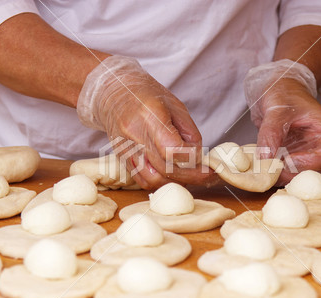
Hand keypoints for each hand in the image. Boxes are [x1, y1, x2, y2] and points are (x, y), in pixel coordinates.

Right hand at [77, 56, 214, 188]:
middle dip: (192, 176)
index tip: (207, 163)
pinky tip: (171, 175)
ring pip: (154, 179)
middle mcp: (135, 135)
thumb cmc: (146, 95)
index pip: (172, 149)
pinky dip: (160, 182)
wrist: (112, 93)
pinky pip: (142, 180)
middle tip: (208, 176)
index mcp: (150, 115)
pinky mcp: (122, 159)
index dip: (193, 160)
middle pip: (166, 168)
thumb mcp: (175, 105)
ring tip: (188, 174)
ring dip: (175, 182)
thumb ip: (189, 132)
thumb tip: (199, 157)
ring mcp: (126, 149)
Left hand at [244, 61, 320, 185]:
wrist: (276, 90)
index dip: (310, 162)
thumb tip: (266, 157)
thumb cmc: (284, 92)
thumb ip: (271, 132)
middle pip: (312, 169)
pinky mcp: (287, 156)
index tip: (288, 161)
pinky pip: (282, 169)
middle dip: (291, 172)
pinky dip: (271, 171)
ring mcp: (301, 152)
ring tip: (261, 169)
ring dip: (279, 175)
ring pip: (296, 173)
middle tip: (269, 171)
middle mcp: (315, 145)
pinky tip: (259, 167)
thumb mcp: (277, 109)